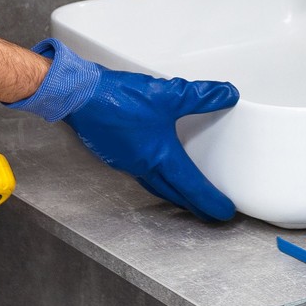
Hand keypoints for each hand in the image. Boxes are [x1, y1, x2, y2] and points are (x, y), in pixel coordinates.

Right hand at [10, 39, 239, 220]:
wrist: (78, 96)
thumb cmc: (118, 98)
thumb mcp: (168, 93)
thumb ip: (201, 95)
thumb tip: (227, 95)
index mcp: (160, 157)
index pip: (192, 187)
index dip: (211, 201)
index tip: (224, 212)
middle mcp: (145, 166)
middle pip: (175, 195)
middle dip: (195, 206)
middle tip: (210, 212)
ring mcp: (128, 163)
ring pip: (157, 188)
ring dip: (174, 196)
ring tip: (186, 198)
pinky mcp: (116, 155)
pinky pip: (142, 176)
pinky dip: (156, 180)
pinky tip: (156, 169)